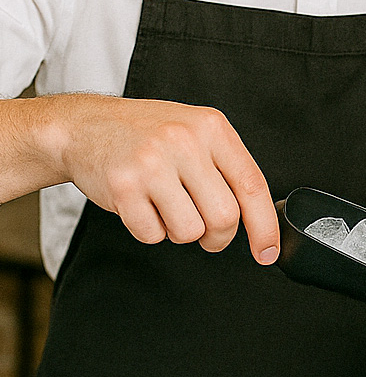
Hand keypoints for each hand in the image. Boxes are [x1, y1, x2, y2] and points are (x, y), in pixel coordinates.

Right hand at [42, 93, 278, 262]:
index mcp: (212, 127)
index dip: (265, 225)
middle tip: (207, 233)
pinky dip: (151, 230)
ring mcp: (153, 163)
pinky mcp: (124, 187)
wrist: (87, 125)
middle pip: (224, 216)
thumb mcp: (196, 131)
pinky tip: (142, 204)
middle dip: (218, 237)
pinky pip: (152, 235)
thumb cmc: (148, 132)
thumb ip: (225, 165)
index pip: (252, 184)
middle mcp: (186, 141)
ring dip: (180, 231)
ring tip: (166, 206)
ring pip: (189, 231)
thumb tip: (258, 215)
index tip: (267, 251)